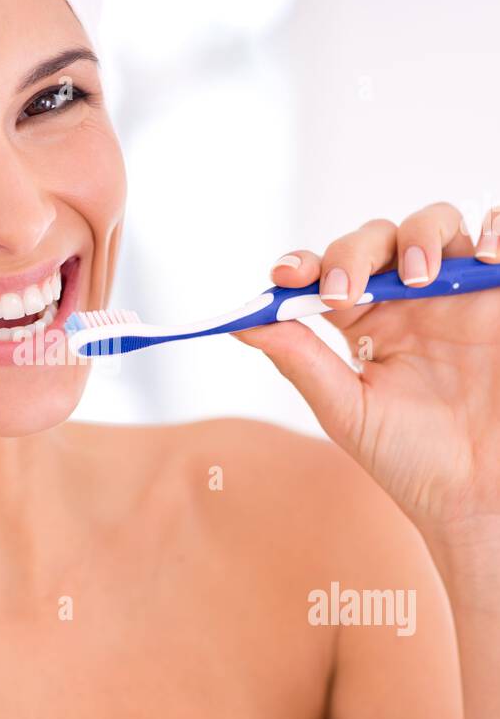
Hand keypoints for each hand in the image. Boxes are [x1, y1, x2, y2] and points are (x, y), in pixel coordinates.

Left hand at [234, 202, 499, 546]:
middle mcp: (411, 300)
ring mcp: (459, 293)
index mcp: (367, 323)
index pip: (329, 272)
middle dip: (354, 253)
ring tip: (419, 277)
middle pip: (376, 240)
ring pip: (434, 224)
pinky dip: (494, 230)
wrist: (480, 494)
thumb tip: (243, 324)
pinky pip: (499, 239)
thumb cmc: (415, 460)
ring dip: (420, 236)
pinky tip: (485, 259)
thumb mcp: (348, 411)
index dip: (305, 264)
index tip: (286, 277)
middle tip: (348, 292)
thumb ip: (301, 361)